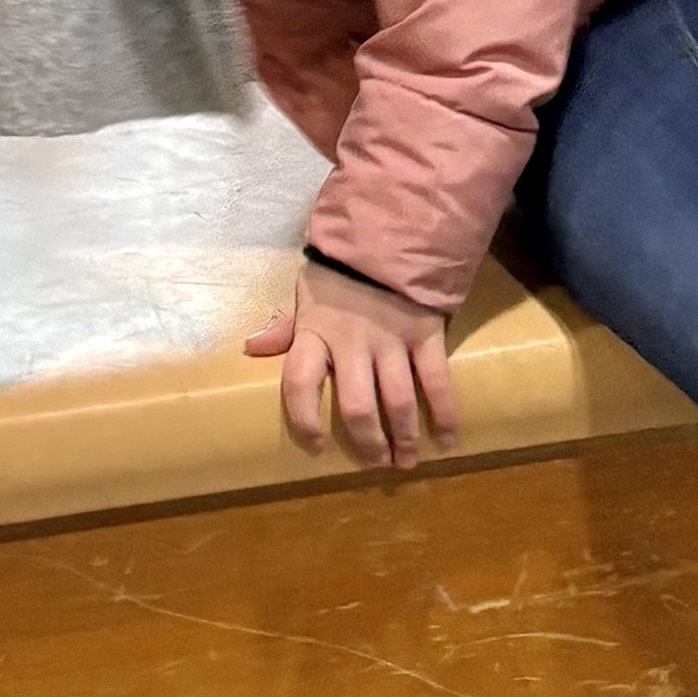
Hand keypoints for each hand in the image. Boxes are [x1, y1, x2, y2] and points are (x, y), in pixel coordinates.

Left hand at [245, 259, 458, 469]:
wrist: (384, 233)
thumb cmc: (338, 273)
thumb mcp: (304, 296)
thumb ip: (285, 328)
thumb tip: (251, 349)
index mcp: (315, 332)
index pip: (299, 384)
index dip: (304, 420)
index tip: (316, 446)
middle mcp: (352, 343)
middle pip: (357, 406)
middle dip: (368, 442)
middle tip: (376, 463)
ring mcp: (392, 340)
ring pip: (398, 400)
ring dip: (404, 437)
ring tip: (407, 461)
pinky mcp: (426, 334)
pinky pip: (436, 381)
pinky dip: (444, 414)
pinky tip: (446, 440)